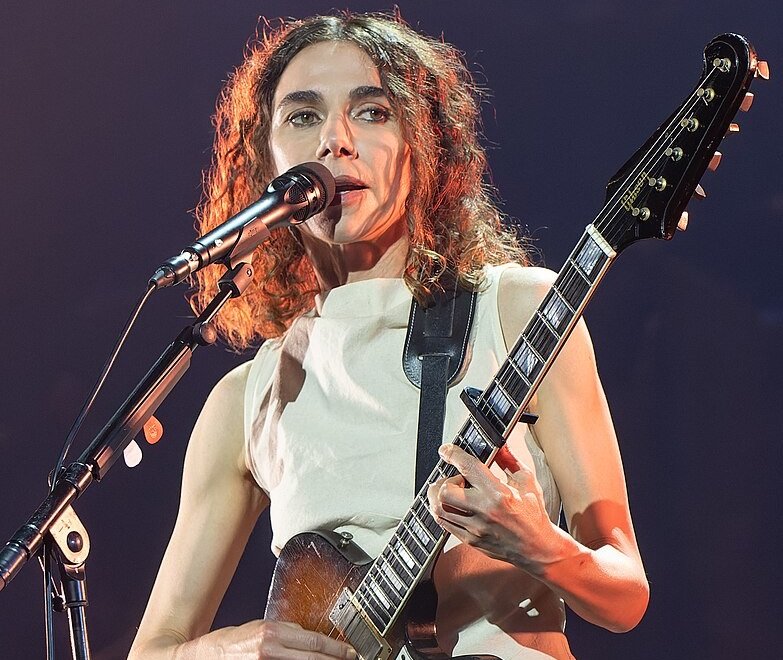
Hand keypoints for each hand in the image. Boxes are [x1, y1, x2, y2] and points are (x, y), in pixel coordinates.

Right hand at [208, 620, 355, 658]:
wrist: (206, 656)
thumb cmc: (230, 642)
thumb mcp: (259, 627)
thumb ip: (284, 631)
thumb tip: (306, 635)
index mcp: (271, 632)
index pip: (313, 640)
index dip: (335, 647)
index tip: (349, 650)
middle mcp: (270, 650)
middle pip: (313, 656)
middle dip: (335, 659)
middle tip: (350, 658)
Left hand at [427, 444, 564, 573]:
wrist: (537, 547)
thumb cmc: (534, 515)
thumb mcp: (526, 481)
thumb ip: (509, 460)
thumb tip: (498, 444)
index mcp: (498, 493)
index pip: (467, 467)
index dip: (452, 454)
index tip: (446, 450)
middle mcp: (484, 510)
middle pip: (445, 491)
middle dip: (445, 480)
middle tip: (456, 479)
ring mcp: (475, 528)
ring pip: (439, 509)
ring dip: (439, 496)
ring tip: (451, 492)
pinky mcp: (470, 540)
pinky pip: (444, 524)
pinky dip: (442, 511)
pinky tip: (452, 506)